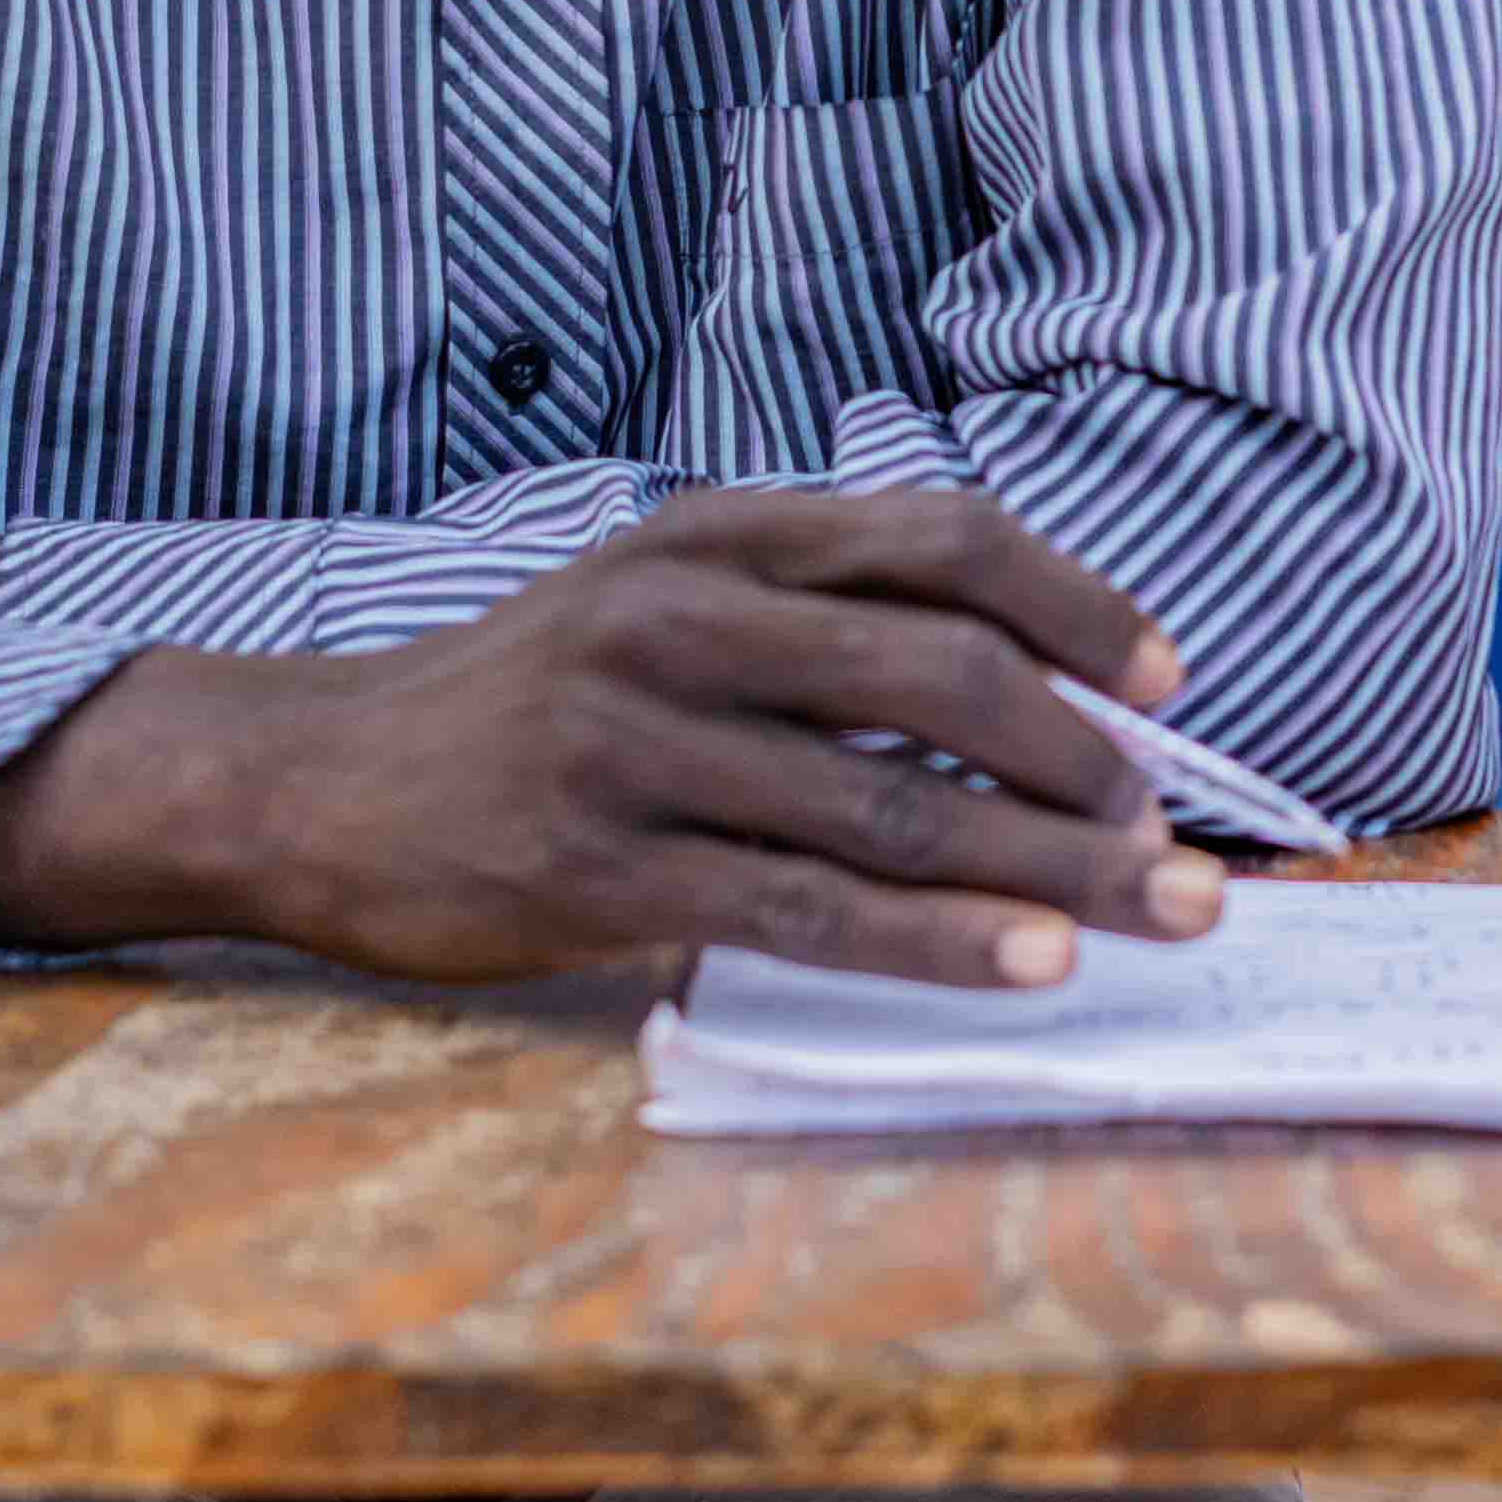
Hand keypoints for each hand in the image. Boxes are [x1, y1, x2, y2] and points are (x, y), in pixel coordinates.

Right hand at [0, 490, 1225, 992]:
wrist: (315, 776)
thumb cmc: (532, 696)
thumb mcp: (662, 595)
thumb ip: (816, 615)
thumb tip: (1027, 694)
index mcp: (719, 534)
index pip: (941, 538)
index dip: (1077, 606)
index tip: (1169, 685)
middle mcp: (686, 618)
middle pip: (946, 673)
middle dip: (1094, 761)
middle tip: (1185, 831)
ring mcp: (639, 743)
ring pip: (896, 806)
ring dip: (1054, 868)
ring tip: (1166, 912)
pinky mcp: (603, 868)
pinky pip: (807, 908)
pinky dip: (937, 939)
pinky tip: (1030, 967)